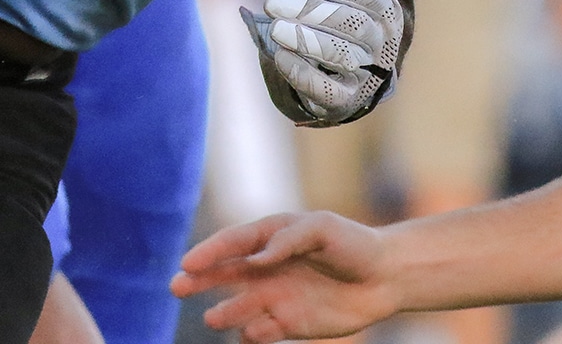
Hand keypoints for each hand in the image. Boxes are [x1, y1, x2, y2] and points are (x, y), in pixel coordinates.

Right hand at [172, 212, 400, 341]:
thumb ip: (288, 239)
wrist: (385, 277)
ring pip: (239, 307)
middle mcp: (267, 267)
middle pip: (224, 274)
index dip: (209, 252)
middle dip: (199, 280)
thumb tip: (256, 258)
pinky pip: (262, 331)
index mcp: (272, 237)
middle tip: (176, 287)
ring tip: (213, 317)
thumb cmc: (354, 243)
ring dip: (225, 312)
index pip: (233, 243)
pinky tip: (253, 332)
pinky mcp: (288, 323)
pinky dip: (253, 334)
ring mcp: (275, 296)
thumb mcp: (323, 228)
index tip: (188, 262)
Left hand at [242, 0, 406, 125]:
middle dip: (308, 9)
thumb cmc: (336, 28)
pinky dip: (301, 73)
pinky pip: (326, 89)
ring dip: (305, 39)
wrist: (348, 78)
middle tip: (271, 2)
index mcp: (386, 11)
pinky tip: (280, 56)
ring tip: (275, 28)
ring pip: (340, 54)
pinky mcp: (346, 100)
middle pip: (351, 21)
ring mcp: (368, 74)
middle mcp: (382, 42)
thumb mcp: (339, 2)